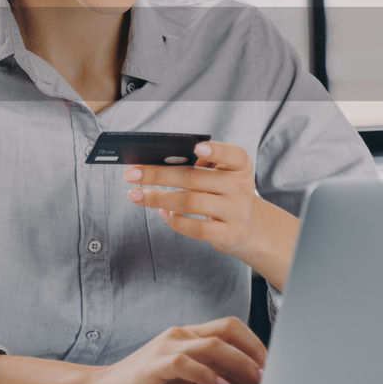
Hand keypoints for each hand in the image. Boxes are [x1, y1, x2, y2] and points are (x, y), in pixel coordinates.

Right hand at [91, 317, 265, 383]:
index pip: (231, 327)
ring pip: (212, 344)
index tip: (274, 368)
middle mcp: (178, 336)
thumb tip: (249, 379)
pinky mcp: (152, 366)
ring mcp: (165, 348)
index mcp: (188, 336)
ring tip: (255, 383)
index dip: (257, 345)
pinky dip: (208, 374)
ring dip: (240, 364)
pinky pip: (184, 363)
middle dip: (255, 353)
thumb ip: (215, 375)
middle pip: (227, 330)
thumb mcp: (188, 381)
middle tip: (270, 377)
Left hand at [125, 140, 265, 259]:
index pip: (234, 155)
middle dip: (158, 174)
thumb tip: (159, 165)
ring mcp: (237, 212)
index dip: (217, 150)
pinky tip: (163, 213)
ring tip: (135, 195)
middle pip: (194, 178)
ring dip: (157, 198)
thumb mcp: (221, 176)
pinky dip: (175, 220)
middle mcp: (241, 187)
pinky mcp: (229, 235)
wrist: (251, 228)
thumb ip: (200, 168)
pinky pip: (196, 228)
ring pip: (190, 202)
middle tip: (131, 173)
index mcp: (240, 167)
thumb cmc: (225, 195)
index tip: (196, 148)